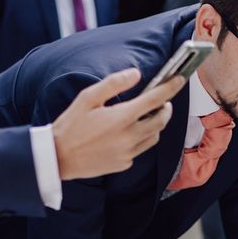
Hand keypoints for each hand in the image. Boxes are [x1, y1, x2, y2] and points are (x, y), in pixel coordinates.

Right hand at [53, 68, 183, 179]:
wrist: (58, 158)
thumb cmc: (71, 125)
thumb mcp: (88, 98)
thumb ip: (114, 83)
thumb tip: (136, 74)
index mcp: (121, 118)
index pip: (155, 99)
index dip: (170, 87)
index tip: (179, 79)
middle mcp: (129, 137)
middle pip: (161, 120)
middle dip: (166, 108)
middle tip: (162, 101)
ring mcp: (128, 152)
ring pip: (154, 136)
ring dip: (155, 124)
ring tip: (145, 116)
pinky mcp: (124, 164)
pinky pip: (140, 149)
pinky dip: (140, 139)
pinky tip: (127, 133)